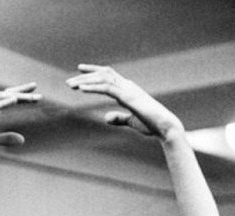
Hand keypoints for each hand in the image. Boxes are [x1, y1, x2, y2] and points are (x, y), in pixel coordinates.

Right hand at [0, 83, 41, 151]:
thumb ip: (6, 138)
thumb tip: (23, 139)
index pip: (9, 100)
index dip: (23, 97)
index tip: (36, 95)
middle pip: (7, 95)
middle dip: (22, 92)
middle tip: (36, 89)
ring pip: (0, 98)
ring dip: (14, 96)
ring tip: (28, 96)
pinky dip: (3, 103)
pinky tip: (13, 100)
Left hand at [66, 64, 183, 140]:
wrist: (165, 127)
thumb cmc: (151, 124)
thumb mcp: (131, 121)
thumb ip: (119, 118)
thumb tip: (106, 117)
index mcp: (129, 89)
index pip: (109, 75)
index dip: (94, 71)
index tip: (80, 70)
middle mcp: (128, 86)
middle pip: (103, 74)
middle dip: (85, 77)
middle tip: (69, 82)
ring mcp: (128, 90)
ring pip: (103, 79)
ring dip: (85, 82)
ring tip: (71, 86)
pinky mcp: (128, 98)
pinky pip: (107, 88)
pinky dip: (93, 87)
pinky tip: (82, 90)